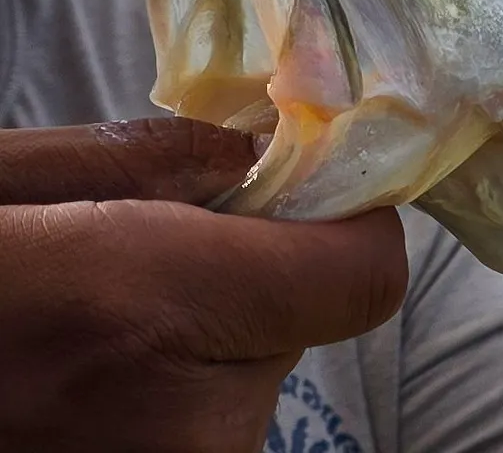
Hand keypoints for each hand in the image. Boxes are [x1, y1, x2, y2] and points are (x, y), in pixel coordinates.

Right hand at [0, 118, 408, 452]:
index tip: (304, 194)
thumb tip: (256, 145)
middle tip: (137, 266)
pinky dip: (162, 407)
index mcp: (140, 308)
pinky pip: (197, 439)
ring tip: (82, 339)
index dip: (348, 225)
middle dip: (247, 284)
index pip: (362, 277)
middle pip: (302, 327)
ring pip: (247, 389)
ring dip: (199, 353)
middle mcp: (172, 425)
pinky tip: (74, 388)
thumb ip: (143, 159)